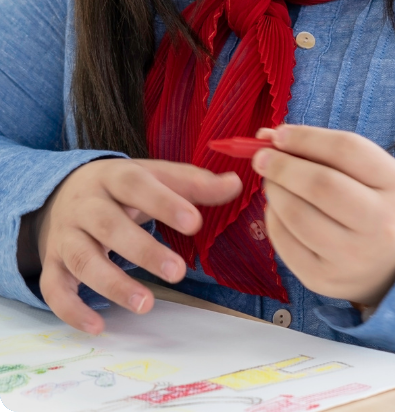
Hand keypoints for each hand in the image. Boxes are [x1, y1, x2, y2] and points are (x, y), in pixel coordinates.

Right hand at [29, 158, 241, 333]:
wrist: (61, 191)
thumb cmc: (122, 187)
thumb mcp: (155, 176)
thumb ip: (193, 183)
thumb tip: (235, 184)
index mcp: (114, 176)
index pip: (137, 184)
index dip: (165, 202)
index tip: (195, 223)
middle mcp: (86, 204)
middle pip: (109, 225)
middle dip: (143, 250)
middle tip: (178, 273)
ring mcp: (66, 234)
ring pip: (82, 259)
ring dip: (112, 284)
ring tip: (146, 304)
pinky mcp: (52, 262)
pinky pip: (54, 289)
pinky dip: (72, 310)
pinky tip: (98, 326)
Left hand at [253, 125, 394, 307]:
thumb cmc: (378, 204)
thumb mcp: (372, 171)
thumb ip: (327, 149)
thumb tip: (269, 137)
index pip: (346, 150)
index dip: (306, 138)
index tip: (280, 134)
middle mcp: (380, 225)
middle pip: (320, 185)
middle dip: (282, 165)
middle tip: (261, 157)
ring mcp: (352, 258)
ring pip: (297, 215)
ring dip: (274, 191)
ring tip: (272, 182)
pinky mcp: (323, 280)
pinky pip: (285, 242)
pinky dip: (273, 218)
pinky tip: (279, 209)